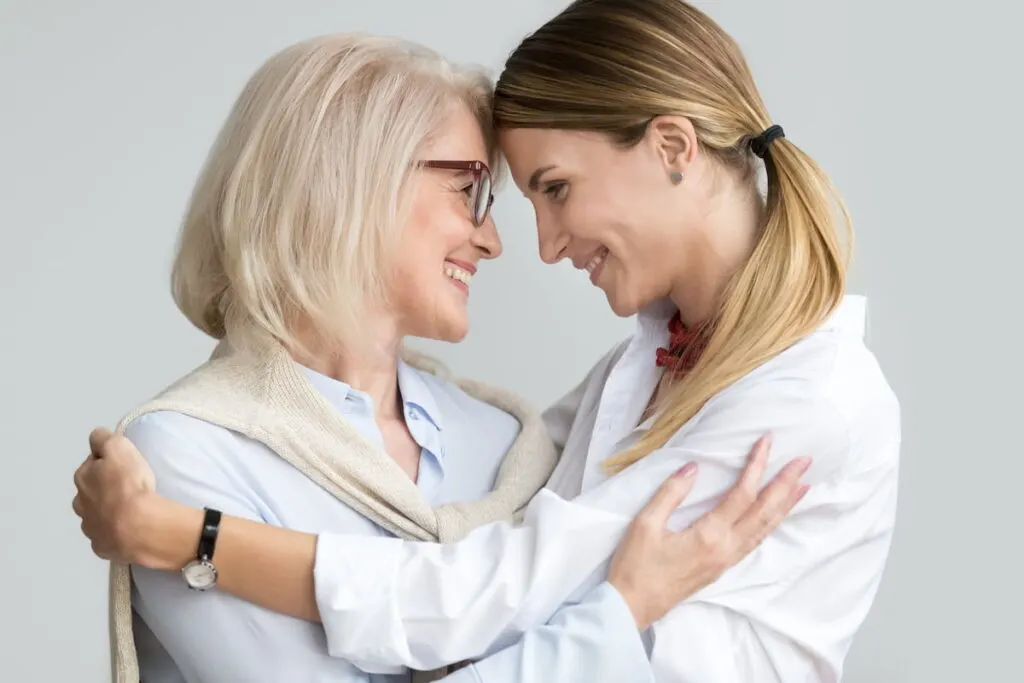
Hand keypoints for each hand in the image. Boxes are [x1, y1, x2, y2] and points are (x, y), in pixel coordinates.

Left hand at [72, 427, 158, 564]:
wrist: (139, 527)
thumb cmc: (129, 484)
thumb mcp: (118, 447)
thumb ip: (104, 438)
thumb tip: (97, 438)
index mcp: (83, 478)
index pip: (92, 463)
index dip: (108, 462)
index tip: (125, 465)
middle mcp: (80, 503)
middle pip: (92, 491)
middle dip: (105, 488)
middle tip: (129, 487)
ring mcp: (90, 528)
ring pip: (97, 515)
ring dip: (109, 511)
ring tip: (131, 510)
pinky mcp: (102, 547)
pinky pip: (108, 535)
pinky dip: (116, 531)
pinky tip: (130, 529)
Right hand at [608, 434, 809, 629]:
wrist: (633, 607)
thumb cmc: (635, 566)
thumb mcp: (645, 524)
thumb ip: (671, 493)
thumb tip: (693, 468)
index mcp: (709, 535)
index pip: (742, 494)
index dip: (757, 465)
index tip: (767, 441)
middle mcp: (726, 549)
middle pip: (764, 512)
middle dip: (785, 484)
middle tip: (804, 461)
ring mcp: (727, 560)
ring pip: (764, 528)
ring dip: (785, 505)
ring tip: (803, 485)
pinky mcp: (722, 567)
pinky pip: (755, 541)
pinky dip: (771, 523)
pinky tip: (776, 515)